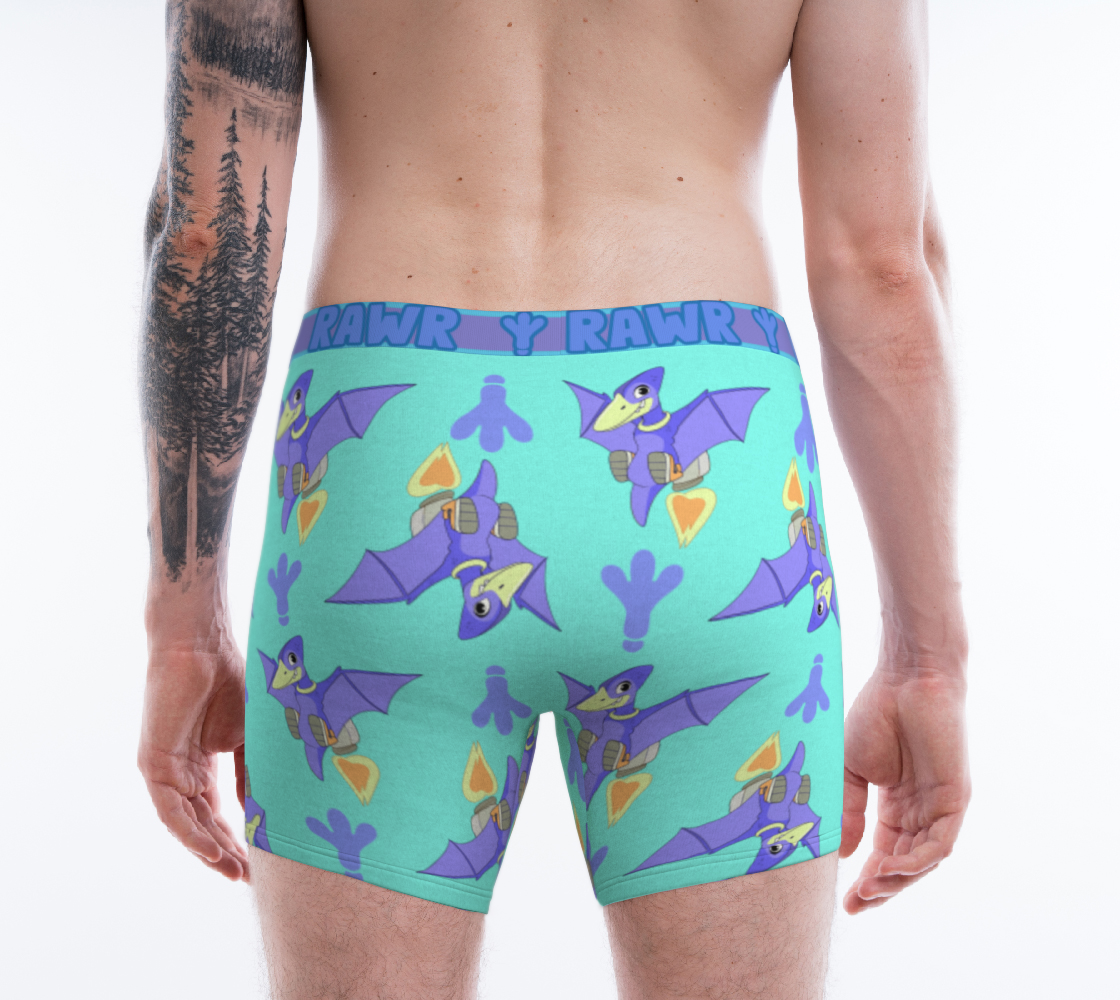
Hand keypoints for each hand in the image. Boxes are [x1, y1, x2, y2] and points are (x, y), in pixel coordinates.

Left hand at [138, 634, 249, 881]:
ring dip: (209, 849)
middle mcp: (181, 770)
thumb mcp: (251, 734)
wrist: (202, 644)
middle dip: (225, 851)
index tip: (259, 860)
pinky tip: (211, 851)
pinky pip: (171, 811)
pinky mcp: (153, 764)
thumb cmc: (229, 678)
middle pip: (202, 823)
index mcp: (203, 762)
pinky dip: (190, 833)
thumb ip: (253, 772)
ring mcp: (166, 769)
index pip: (217, 810)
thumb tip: (263, 810)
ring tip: (235, 870)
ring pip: (186, 823)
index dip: (236, 837)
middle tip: (249, 875)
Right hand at [840, 656, 968, 913]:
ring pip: (923, 860)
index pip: (884, 853)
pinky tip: (891, 867)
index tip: (844, 902)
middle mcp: (921, 810)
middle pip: (905, 864)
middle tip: (856, 903)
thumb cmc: (877, 713)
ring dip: (897, 879)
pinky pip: (940, 843)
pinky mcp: (956, 798)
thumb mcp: (851, 770)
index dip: (866, 880)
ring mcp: (940, 806)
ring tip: (869, 887)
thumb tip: (840, 854)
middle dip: (881, 888)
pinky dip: (918, 860)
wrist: (906, 678)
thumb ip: (848, 810)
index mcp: (896, 804)